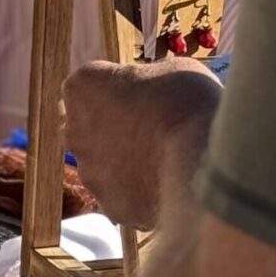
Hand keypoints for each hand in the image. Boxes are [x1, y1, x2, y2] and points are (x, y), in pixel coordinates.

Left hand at [64, 59, 222, 228]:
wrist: (201, 162)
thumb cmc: (187, 104)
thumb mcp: (171, 70)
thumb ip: (146, 79)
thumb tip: (149, 90)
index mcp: (83, 86)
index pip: (91, 85)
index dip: (120, 89)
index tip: (146, 95)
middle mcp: (74, 130)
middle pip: (90, 127)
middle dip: (114, 129)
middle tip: (154, 131)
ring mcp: (90, 172)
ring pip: (104, 167)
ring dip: (126, 165)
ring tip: (167, 163)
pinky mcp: (111, 206)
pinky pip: (124, 198)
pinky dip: (141, 195)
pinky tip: (169, 189)